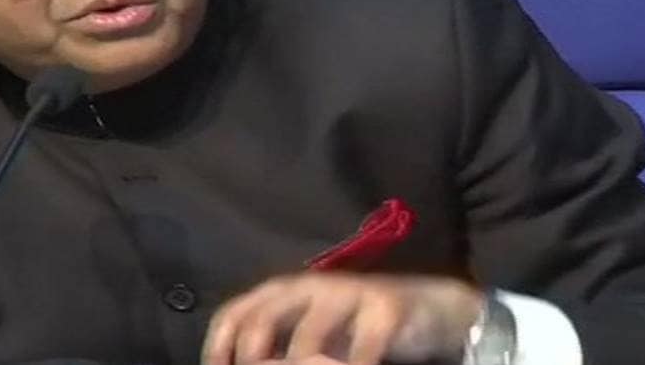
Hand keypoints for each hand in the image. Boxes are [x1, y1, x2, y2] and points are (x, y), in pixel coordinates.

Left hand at [202, 272, 482, 364]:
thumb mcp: (308, 335)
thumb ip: (275, 348)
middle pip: (259, 324)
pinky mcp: (384, 307)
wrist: (427, 308)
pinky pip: (360, 350)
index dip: (217, 349)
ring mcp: (346, 294)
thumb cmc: (354, 327)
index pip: (232, 315)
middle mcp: (307, 287)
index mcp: (280, 291)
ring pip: (305, 340)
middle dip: (254, 362)